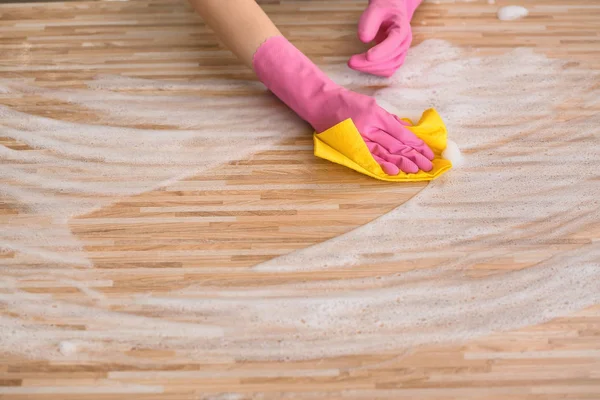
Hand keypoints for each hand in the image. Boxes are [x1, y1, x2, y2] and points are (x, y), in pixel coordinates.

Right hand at [253, 36, 432, 173]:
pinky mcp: (351, 145)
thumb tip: (408, 132)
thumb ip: (389, 119)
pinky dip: (382, 164)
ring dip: (402, 163)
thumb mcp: (372, 105)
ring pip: (385, 152)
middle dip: (414, 156)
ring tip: (415, 171)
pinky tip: (393, 171)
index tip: (428, 152)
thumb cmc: (349, 103)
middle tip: (428, 165)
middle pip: (396, 144)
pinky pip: (369, 157)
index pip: (402, 133)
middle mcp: (370, 126)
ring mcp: (360, 137)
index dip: (417, 144)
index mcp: (378, 114)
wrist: (323, 104)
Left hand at [348, 0, 414, 76]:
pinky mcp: (395, 60)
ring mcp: (401, 53)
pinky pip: (387, 71)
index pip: (395, 41)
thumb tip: (364, 39)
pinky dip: (374, 71)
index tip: (368, 56)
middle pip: (391, 58)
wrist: (390, 12)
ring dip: (371, 69)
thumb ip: (369, 22)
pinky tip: (362, 66)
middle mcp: (404, 43)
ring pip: (389, 68)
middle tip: (351, 62)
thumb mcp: (375, 9)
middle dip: (370, 63)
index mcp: (402, 28)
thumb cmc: (383, 10)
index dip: (382, 50)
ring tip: (354, 63)